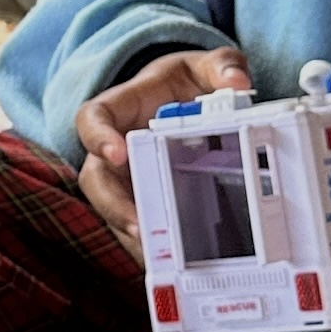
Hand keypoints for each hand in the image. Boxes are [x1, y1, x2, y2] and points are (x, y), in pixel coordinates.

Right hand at [76, 45, 251, 259]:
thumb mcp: (201, 66)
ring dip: (132, 235)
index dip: (98, 137)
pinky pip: (137, 227)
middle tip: (140, 227)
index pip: (92, 119)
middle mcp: (112, 149)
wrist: (178, 101)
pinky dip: (152, 248)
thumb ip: (220, 67)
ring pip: (112, 211)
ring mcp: (123, 180)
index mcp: (120, 109)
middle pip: (95, 179)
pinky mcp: (138, 202)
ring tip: (161, 258)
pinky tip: (173, 265)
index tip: (117, 153)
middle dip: (114, 206)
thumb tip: (238, 84)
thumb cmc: (181, 83)